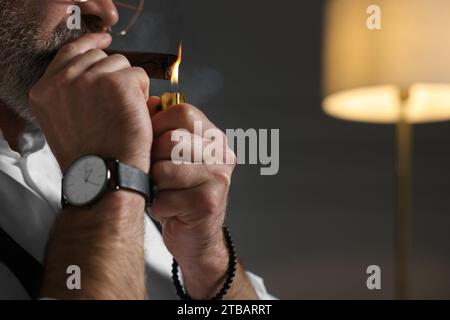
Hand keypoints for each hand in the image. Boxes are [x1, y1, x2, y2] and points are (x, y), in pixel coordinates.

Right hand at [29, 33, 151, 172]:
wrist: (104, 176)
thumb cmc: (91, 157)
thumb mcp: (64, 121)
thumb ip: (70, 92)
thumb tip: (95, 69)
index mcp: (44, 90)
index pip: (69, 52)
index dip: (90, 43)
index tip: (105, 40)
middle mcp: (62, 80)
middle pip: (98, 56)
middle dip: (113, 75)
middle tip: (119, 104)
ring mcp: (88, 78)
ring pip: (120, 64)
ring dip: (128, 85)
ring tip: (123, 115)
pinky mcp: (116, 82)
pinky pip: (138, 74)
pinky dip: (142, 93)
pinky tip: (134, 115)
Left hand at [149, 102, 236, 297]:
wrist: (196, 236)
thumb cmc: (178, 192)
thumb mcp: (170, 155)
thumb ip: (160, 127)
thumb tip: (146, 102)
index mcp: (213, 137)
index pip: (182, 112)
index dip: (157, 125)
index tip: (152, 142)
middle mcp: (222, 154)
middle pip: (171, 140)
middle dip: (153, 159)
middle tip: (155, 173)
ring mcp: (218, 178)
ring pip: (166, 170)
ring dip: (155, 185)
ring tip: (162, 191)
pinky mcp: (209, 203)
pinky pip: (167, 198)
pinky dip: (159, 207)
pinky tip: (169, 210)